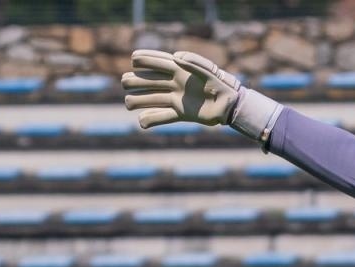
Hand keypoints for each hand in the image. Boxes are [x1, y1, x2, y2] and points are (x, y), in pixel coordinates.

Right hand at [121, 49, 240, 128]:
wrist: (230, 106)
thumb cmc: (221, 84)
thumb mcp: (208, 71)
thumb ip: (193, 62)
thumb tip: (175, 57)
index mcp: (181, 70)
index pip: (160, 62)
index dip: (146, 59)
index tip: (133, 58)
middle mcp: (177, 83)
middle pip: (152, 81)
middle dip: (137, 80)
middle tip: (124, 82)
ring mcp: (178, 99)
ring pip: (155, 99)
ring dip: (140, 100)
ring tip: (127, 103)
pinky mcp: (182, 113)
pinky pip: (164, 116)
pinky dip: (153, 120)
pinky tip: (141, 122)